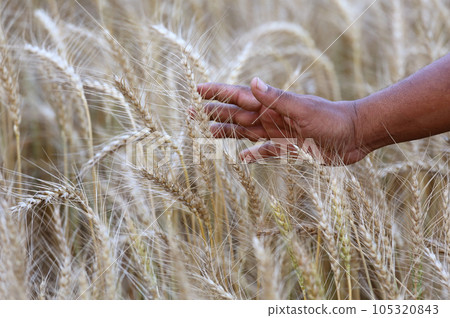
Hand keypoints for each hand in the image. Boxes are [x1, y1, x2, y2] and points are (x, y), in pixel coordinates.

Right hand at [197, 77, 367, 164]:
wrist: (355, 135)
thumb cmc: (332, 119)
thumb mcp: (304, 109)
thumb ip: (277, 98)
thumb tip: (251, 82)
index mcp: (272, 106)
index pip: (239, 97)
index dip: (218, 93)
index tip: (198, 89)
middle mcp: (272, 118)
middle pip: (236, 114)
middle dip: (214, 112)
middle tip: (192, 112)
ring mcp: (279, 133)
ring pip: (246, 132)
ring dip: (227, 131)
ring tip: (207, 133)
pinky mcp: (289, 148)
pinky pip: (266, 151)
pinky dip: (253, 155)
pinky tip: (242, 158)